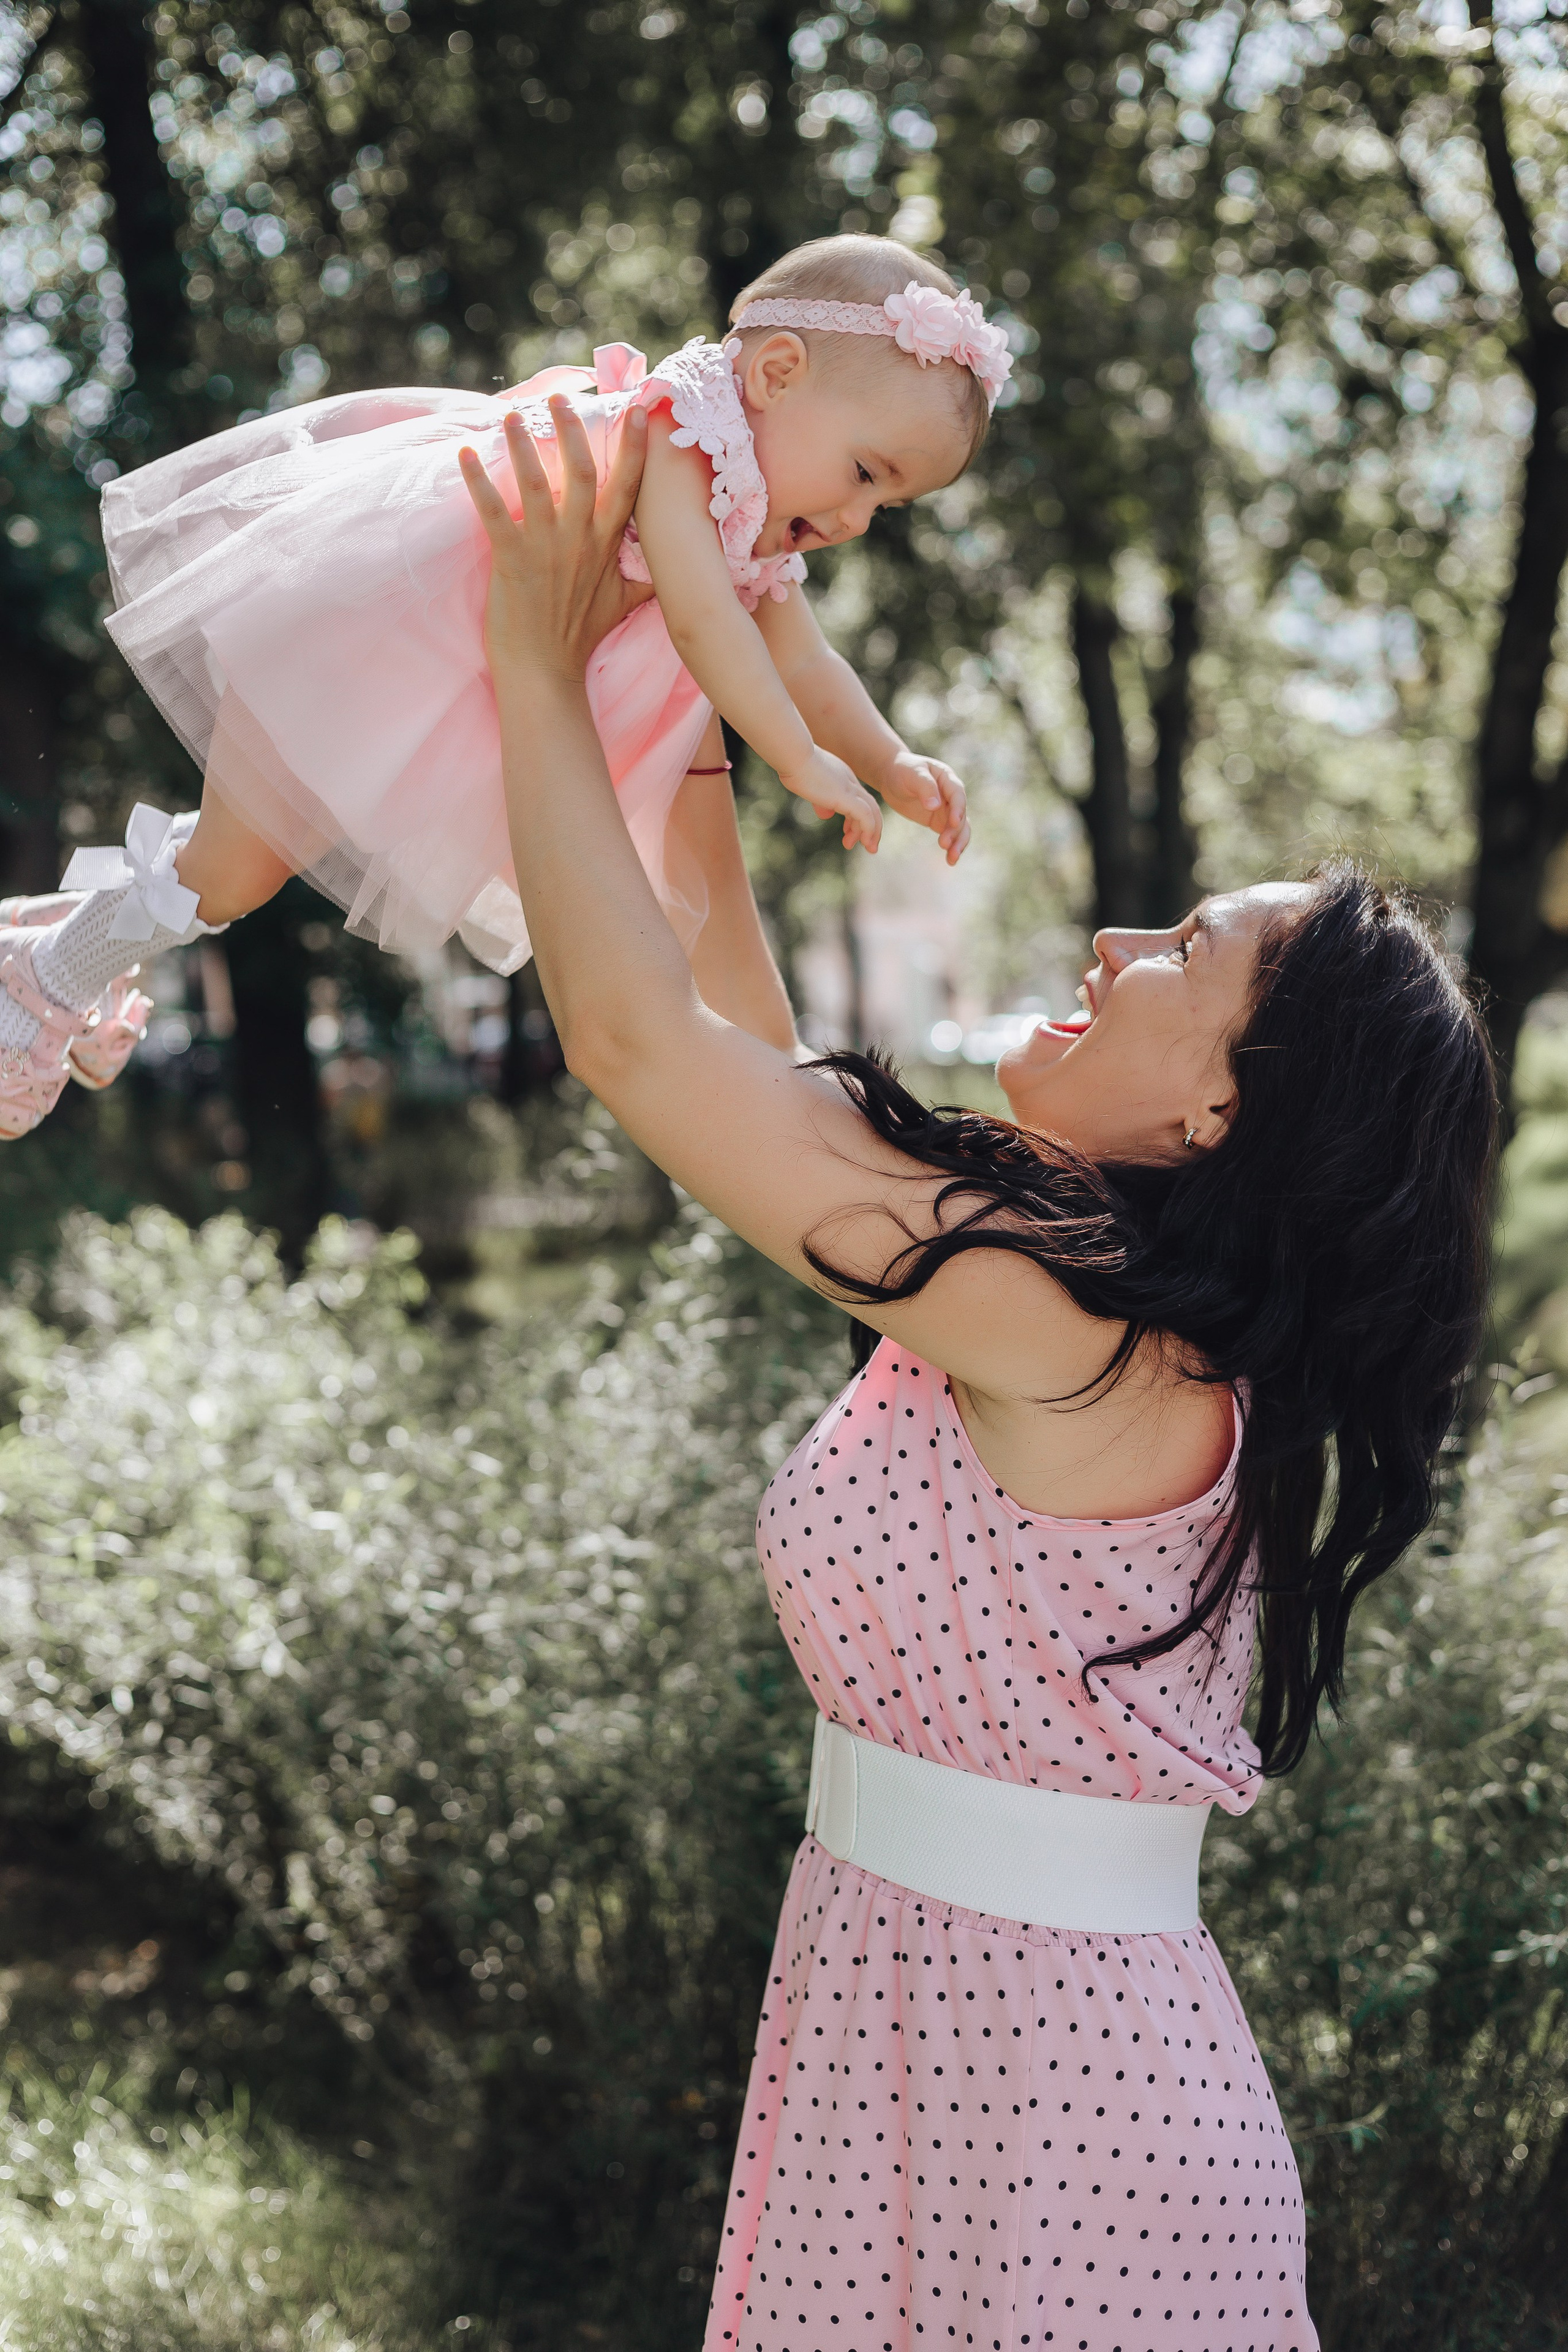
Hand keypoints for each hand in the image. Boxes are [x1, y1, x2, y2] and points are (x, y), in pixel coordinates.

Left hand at [459, 397, 652, 685]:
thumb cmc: (580, 637)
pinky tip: (464, 454)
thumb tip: (677, 566)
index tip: (636, 412)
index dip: (633, 448)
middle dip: (572, 431)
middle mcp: (580, 541)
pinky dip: (478, 481)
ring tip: (509, 414)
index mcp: (607, 546)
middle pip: (581, 472)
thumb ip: (647, 577)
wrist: (545, 673)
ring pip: (537, 483)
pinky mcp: (512, 560)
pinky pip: (493, 512)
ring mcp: (546, 549)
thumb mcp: (624, 605)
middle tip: (559, 398)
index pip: (627, 488)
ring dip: (522, 445)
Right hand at [779, 746, 882, 853]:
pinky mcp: (845, 796)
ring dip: (872, 832)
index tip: (848, 832)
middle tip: (867, 846)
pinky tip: (864, 841)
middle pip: (870, 806)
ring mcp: (849, 788)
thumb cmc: (793, 766)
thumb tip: (826, 815)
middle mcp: (849, 781)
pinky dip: (868, 829)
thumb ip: (820, 799)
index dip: (856, 818)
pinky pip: (865, 816)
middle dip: (870, 827)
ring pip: (872, 812)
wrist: (793, 754)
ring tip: (868, 848)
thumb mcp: (809, 785)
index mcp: (842, 776)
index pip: (858, 799)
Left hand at [873, 748, 969, 865]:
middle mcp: (951, 795)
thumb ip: (924, 788)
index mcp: (948, 779)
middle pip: (961, 814)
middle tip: (944, 844)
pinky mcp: (939, 821)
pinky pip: (950, 834)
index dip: (957, 809)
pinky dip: (952, 846)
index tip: (953, 823)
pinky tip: (950, 860)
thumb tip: (935, 806)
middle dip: (955, 831)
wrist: (892, 776)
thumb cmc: (902, 770)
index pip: (957, 795)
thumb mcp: (912, 774)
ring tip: (951, 859)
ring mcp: (947, 809)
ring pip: (960, 828)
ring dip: (958, 843)